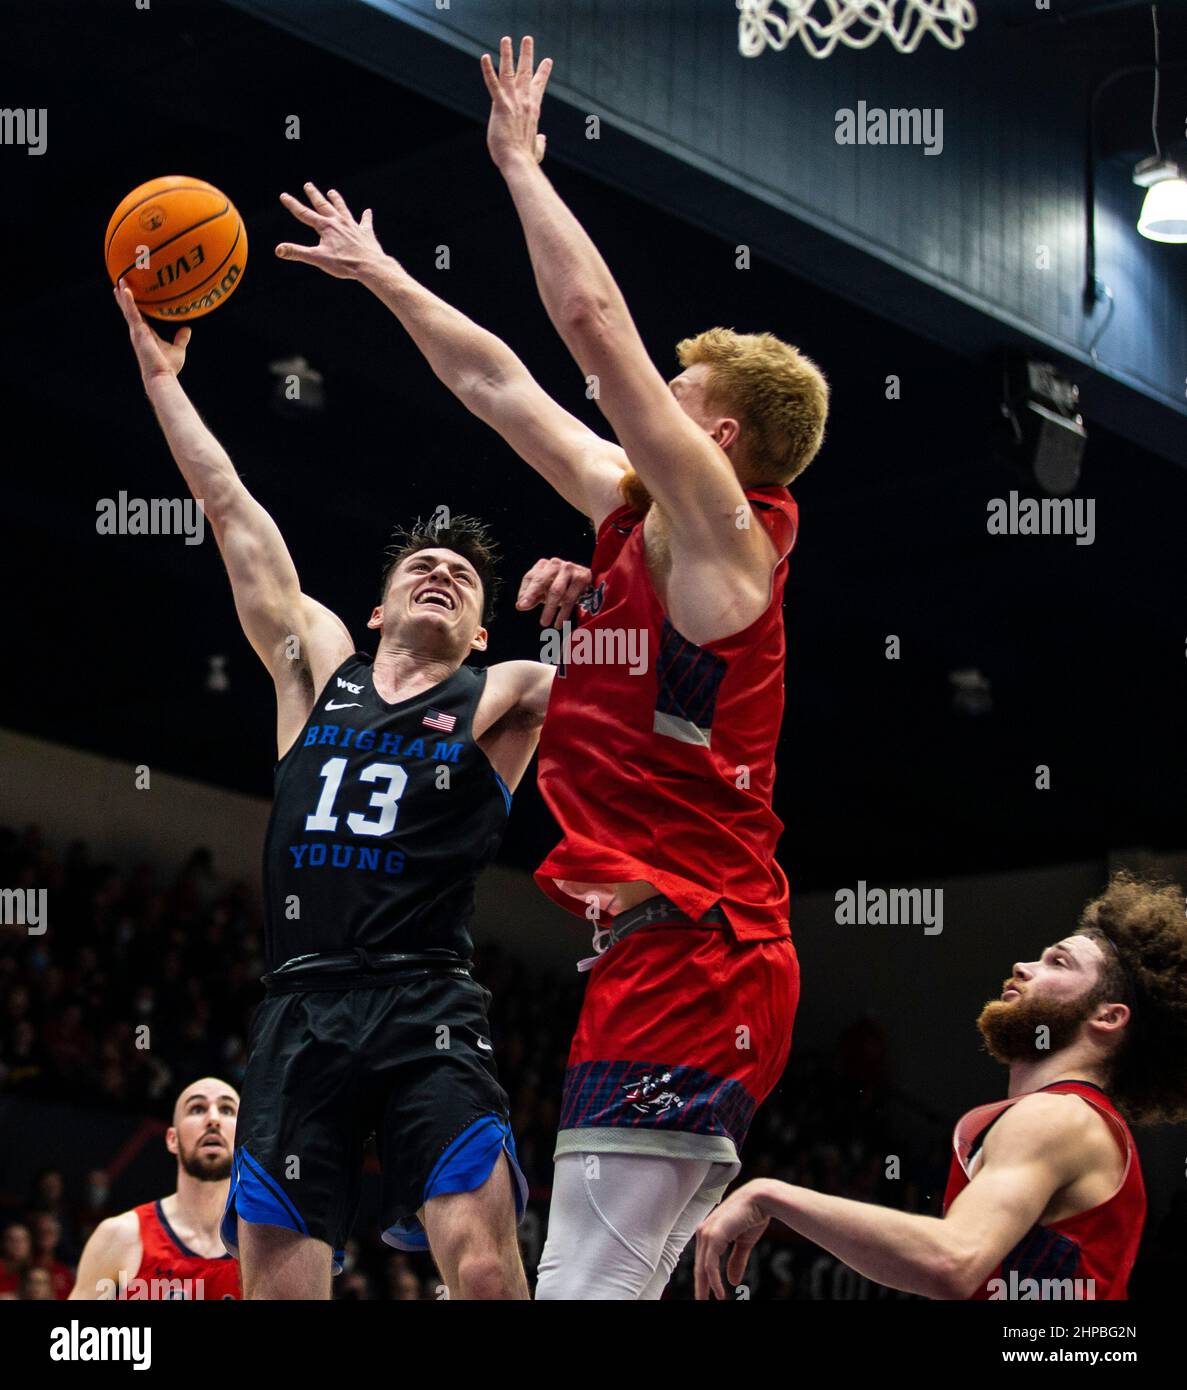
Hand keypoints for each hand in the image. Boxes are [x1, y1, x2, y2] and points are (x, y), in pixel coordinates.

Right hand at [114, 279, 190, 380]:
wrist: (161, 376)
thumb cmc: (168, 367)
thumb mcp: (177, 349)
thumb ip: (181, 339)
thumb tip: (187, 329)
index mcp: (146, 334)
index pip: (138, 316)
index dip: (133, 306)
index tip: (130, 295)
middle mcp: (139, 332)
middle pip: (130, 310)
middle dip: (124, 297)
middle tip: (121, 282)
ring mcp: (137, 332)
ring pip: (128, 309)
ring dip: (124, 295)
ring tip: (120, 281)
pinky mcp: (138, 332)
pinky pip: (132, 313)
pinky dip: (129, 302)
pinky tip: (126, 291)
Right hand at [276, 183, 385, 279]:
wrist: (369, 266)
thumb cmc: (343, 263)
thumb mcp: (317, 258)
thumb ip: (297, 252)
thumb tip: (278, 250)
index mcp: (325, 226)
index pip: (304, 213)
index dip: (292, 204)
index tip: (284, 195)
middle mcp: (338, 222)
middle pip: (323, 205)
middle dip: (314, 195)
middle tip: (308, 184)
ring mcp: (353, 226)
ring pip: (343, 209)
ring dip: (336, 200)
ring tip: (332, 192)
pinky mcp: (365, 233)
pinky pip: (365, 222)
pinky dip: (366, 217)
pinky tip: (368, 211)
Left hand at [480, 35, 551, 170]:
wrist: (519, 163)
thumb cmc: (527, 159)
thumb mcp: (537, 149)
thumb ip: (540, 142)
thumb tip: (542, 139)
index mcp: (533, 110)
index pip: (539, 87)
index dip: (543, 73)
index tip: (547, 61)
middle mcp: (525, 102)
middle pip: (526, 73)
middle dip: (527, 54)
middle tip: (528, 39)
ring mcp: (513, 102)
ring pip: (510, 73)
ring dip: (508, 54)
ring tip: (506, 39)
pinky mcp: (501, 106)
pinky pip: (493, 85)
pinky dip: (489, 70)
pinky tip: (485, 57)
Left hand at [516, 556, 591, 627]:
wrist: (587, 581)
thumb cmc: (561, 587)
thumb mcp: (544, 591)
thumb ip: (532, 597)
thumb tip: (520, 606)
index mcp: (544, 565)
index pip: (530, 577)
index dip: (525, 592)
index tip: (521, 606)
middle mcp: (556, 564)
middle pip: (542, 581)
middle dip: (532, 595)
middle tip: (524, 607)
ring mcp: (570, 569)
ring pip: (556, 591)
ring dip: (549, 609)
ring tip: (544, 623)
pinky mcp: (582, 577)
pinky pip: (570, 598)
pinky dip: (563, 613)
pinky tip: (559, 623)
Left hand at [693, 1181, 770, 1299]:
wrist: (761, 1199)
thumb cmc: (752, 1216)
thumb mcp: (743, 1243)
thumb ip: (736, 1261)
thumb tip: (733, 1281)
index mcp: (709, 1232)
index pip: (702, 1261)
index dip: (704, 1280)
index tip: (706, 1296)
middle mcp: (704, 1231)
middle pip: (699, 1267)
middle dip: (701, 1288)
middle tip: (702, 1304)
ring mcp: (707, 1233)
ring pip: (702, 1268)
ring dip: (706, 1288)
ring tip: (710, 1302)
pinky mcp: (713, 1236)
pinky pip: (710, 1265)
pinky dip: (714, 1281)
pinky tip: (720, 1294)